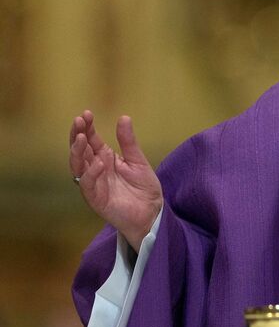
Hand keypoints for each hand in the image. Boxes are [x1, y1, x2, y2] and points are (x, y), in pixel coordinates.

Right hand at [69, 110, 162, 251]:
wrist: (152, 213)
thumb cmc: (144, 188)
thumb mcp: (138, 160)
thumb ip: (129, 142)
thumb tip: (124, 117)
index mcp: (105, 159)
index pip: (91, 140)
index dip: (87, 127)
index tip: (86, 113)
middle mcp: (96, 170)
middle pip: (80, 150)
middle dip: (78, 135)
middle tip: (79, 120)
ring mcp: (94, 184)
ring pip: (78, 166)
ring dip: (78, 152)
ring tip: (82, 137)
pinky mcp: (96, 199)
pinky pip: (87, 184)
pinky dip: (91, 173)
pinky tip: (99, 162)